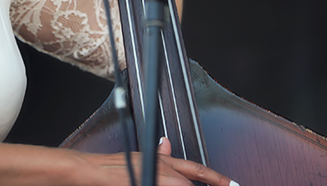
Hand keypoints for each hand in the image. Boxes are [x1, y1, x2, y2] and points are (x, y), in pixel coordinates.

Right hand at [79, 137, 234, 185]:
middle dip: (211, 183)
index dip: (218, 178)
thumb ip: (159, 155)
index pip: (199, 171)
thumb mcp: (141, 157)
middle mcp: (167, 173)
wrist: (95, 172)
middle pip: (193, 180)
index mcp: (166, 163)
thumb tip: (167, 144)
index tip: (231, 184)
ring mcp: (158, 181)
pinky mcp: (149, 185)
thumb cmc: (114, 168)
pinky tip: (159, 185)